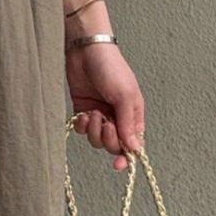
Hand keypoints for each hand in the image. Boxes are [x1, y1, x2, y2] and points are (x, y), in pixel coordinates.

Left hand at [67, 41, 145, 170]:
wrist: (86, 51)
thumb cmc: (111, 68)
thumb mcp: (125, 95)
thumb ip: (128, 123)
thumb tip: (134, 148)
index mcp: (133, 115)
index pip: (133, 143)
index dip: (127, 156)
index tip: (119, 164)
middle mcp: (117, 118)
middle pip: (113, 145)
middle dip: (107, 139)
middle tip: (105, 124)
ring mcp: (100, 115)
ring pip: (96, 140)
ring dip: (93, 130)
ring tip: (93, 113)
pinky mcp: (83, 111)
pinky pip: (82, 130)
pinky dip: (81, 125)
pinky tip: (82, 113)